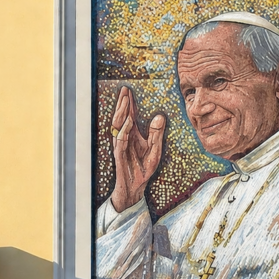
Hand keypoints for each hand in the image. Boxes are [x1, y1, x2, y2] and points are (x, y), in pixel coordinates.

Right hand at [109, 86, 165, 211]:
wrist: (136, 187)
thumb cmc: (143, 169)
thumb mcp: (155, 150)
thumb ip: (157, 134)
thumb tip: (160, 116)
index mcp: (132, 135)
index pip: (129, 115)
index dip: (129, 103)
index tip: (128, 90)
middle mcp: (125, 138)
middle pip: (122, 117)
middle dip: (123, 103)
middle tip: (125, 90)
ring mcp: (121, 145)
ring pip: (118, 126)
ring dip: (122, 113)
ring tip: (125, 101)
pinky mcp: (120, 155)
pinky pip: (121, 140)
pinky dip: (124, 130)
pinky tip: (128, 122)